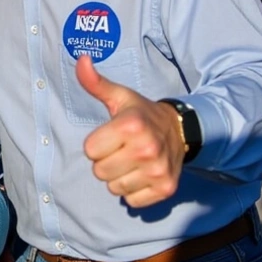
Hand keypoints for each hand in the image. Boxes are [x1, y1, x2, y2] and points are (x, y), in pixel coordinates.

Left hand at [76, 55, 184, 207]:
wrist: (181, 131)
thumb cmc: (141, 114)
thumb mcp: (120, 96)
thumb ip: (96, 82)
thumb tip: (81, 59)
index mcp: (131, 125)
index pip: (90, 150)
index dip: (97, 143)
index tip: (112, 135)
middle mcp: (147, 149)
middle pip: (99, 172)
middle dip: (106, 161)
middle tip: (122, 150)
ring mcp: (158, 171)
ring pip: (114, 188)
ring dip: (119, 177)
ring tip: (132, 161)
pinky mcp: (165, 189)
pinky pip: (131, 201)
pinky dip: (133, 191)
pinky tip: (142, 174)